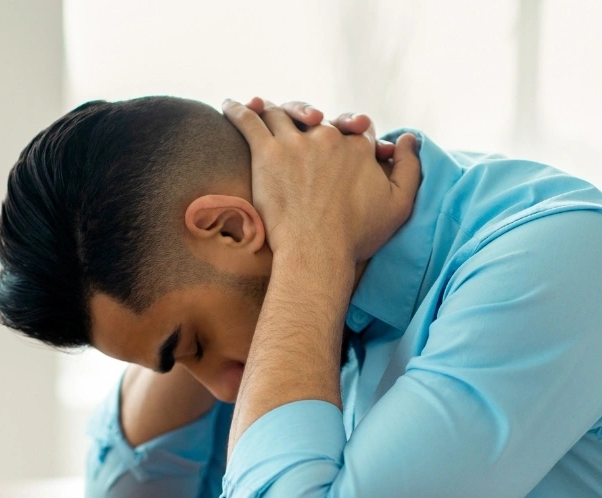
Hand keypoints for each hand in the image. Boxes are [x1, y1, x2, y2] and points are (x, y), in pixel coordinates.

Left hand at [221, 97, 421, 262]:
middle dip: (310, 119)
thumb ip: (410, 168)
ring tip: (261, 107)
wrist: (317, 251)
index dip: (351, 131)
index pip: (354, 126)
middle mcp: (328, 137)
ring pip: (281, 114)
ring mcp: (296, 143)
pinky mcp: (268, 154)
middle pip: (317, 119)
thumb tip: (410, 138)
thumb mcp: (400, 204)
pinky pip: (249, 122)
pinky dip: (238, 111)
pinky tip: (228, 104)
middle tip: (300, 125)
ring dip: (272, 109)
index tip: (345, 139)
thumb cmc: (357, 235)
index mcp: (358, 146)